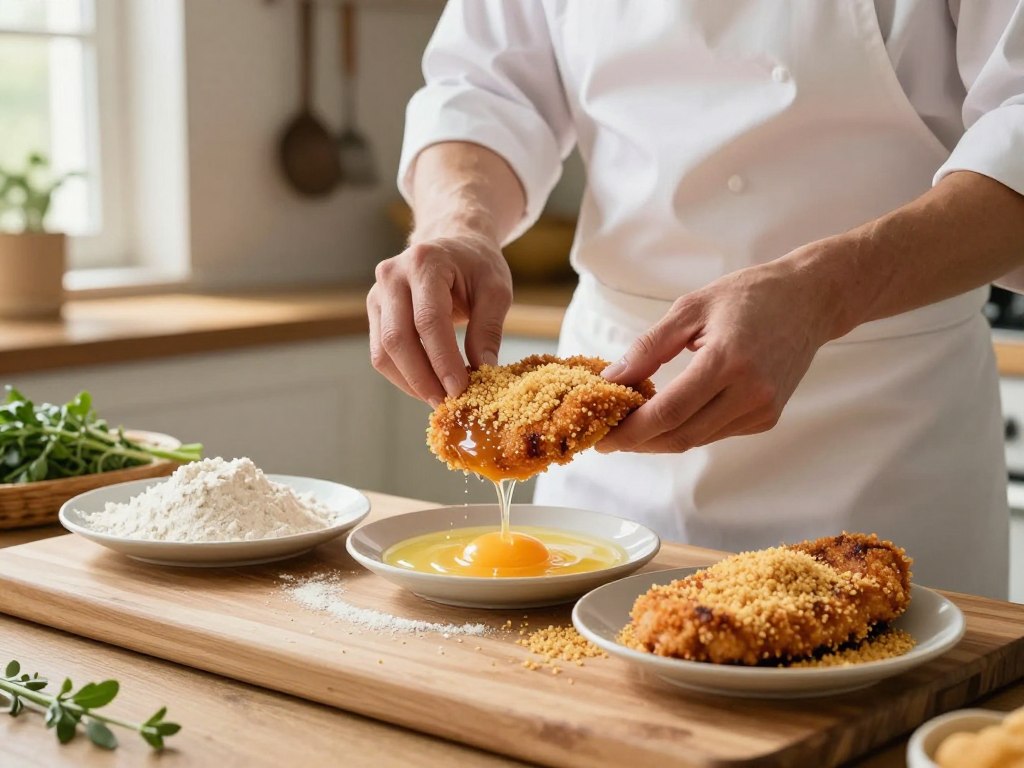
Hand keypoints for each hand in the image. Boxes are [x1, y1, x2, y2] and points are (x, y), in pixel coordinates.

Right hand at [367, 232, 511, 406]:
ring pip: (383, 350)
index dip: (442, 359)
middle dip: (422, 377)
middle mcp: (392, 275)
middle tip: (447, 403)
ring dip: (410, 382)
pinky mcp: (375, 311)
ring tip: (438, 399)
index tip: (460, 389)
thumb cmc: (477, 265)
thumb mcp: (496, 289)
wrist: (453, 243)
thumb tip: (485, 370)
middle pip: (397, 338)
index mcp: (425, 262)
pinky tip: (426, 386)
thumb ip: (489, 328)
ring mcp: (378, 293)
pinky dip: (403, 375)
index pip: (428, 320)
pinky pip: (381, 352)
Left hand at [598, 257, 838, 452]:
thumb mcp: (691, 308)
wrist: (810, 300)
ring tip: (632, 424)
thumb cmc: (748, 296)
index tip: (602, 436)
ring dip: (661, 437)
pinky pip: (716, 432)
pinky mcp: (767, 417)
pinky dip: (688, 428)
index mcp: (728, 361)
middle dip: (640, 442)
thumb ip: (649, 346)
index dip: (632, 430)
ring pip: (698, 439)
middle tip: (608, 437)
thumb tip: (612, 379)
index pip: (669, 411)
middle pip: (681, 435)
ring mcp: (763, 409)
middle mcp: (750, 392)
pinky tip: (669, 415)